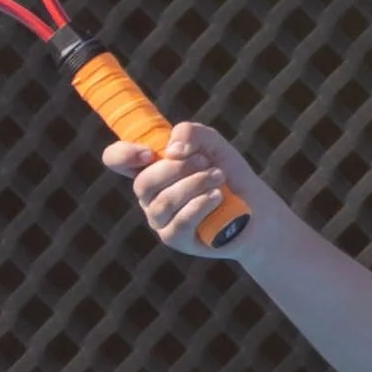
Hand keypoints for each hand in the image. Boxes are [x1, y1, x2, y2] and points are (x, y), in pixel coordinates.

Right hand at [101, 121, 265, 254]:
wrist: (256, 210)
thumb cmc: (228, 174)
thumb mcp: (212, 144)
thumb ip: (191, 133)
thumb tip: (172, 150)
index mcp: (149, 168)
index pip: (116, 159)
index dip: (124, 154)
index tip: (150, 152)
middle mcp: (149, 195)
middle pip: (143, 182)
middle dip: (176, 169)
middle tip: (205, 162)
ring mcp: (160, 219)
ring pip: (163, 202)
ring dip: (194, 184)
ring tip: (218, 177)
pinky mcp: (175, 239)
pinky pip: (179, 222)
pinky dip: (199, 205)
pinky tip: (217, 196)